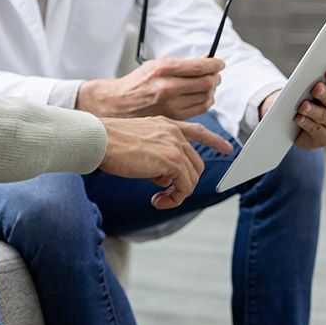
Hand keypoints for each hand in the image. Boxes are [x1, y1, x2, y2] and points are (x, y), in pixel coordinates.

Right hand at [78, 56, 224, 119]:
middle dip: (215, 78)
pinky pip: (199, 110)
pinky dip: (205, 102)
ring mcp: (170, 104)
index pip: (200, 66)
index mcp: (162, 69)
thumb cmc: (136, 83)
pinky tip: (200, 97)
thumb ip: (182, 64)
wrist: (117, 103)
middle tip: (215, 75)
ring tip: (207, 86)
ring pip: (206, 97)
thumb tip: (207, 60)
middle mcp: (167, 86)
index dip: (215, 64)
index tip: (219, 64)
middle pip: (207, 83)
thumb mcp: (156, 65)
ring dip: (211, 91)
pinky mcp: (173, 118)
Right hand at [98, 115, 232, 209]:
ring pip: (192, 177)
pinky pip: (184, 187)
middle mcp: (173, 131)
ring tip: (159, 198)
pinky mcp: (171, 160)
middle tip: (163, 193)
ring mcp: (174, 145)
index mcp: (164, 123)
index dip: (214, 140)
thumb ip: (155, 152)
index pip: (197, 131)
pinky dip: (173, 199)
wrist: (97, 138)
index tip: (228, 148)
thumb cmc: (107, 141)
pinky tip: (157, 200)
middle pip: (196, 163)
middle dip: (184, 182)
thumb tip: (163, 175)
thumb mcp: (136, 142)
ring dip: (177, 193)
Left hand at [292, 67, 325, 148]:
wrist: (305, 123)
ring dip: (313, 110)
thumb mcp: (317, 88)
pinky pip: (317, 130)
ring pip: (325, 117)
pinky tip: (298, 118)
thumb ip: (319, 81)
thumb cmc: (312, 99)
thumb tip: (311, 73)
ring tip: (302, 105)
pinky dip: (306, 123)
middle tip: (316, 88)